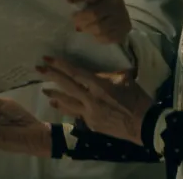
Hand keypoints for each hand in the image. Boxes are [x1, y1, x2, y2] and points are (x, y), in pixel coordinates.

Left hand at [37, 57, 152, 144]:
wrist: (144, 124)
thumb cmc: (137, 98)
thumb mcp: (125, 79)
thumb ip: (109, 75)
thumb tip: (101, 71)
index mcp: (99, 85)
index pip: (76, 73)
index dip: (60, 65)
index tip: (48, 59)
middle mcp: (91, 99)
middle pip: (67, 86)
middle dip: (51, 76)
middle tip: (38, 69)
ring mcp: (89, 113)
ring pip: (67, 102)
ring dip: (54, 95)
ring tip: (44, 91)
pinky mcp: (91, 124)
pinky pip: (75, 113)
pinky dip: (65, 108)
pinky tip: (58, 105)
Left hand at [69, 0, 131, 43]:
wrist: (119, 16)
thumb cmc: (100, 5)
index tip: (69, 0)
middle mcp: (117, 2)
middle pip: (95, 13)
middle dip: (81, 19)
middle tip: (75, 20)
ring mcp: (122, 17)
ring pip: (100, 28)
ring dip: (88, 29)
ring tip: (84, 27)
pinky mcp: (124, 30)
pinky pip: (107, 37)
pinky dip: (98, 37)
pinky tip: (95, 34)